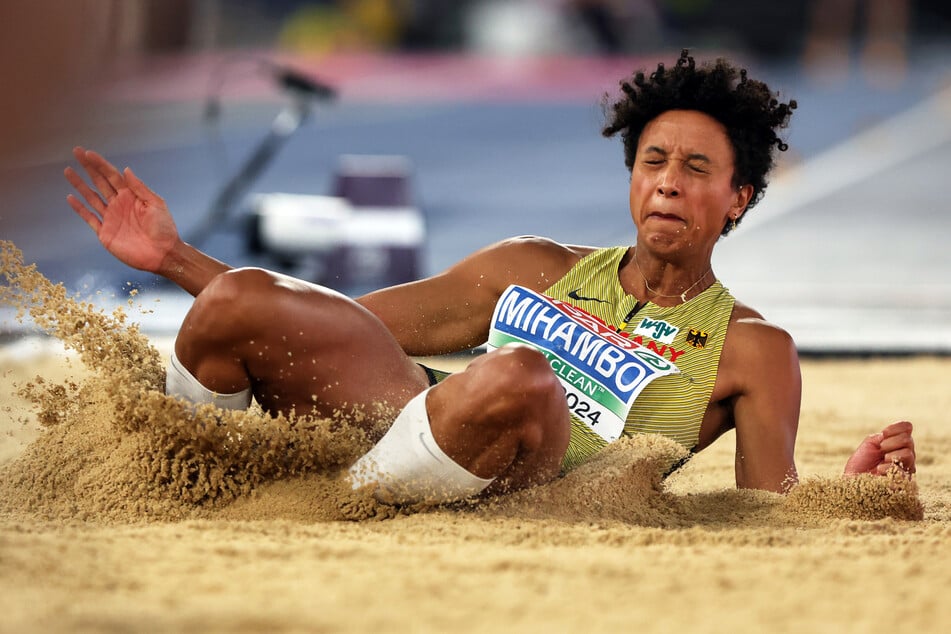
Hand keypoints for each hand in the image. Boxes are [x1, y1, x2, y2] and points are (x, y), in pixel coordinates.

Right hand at [65, 146, 180, 272]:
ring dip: (80, 184)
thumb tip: (125, 169)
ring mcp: (111, 218)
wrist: (163, 254)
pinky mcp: (105, 232)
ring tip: (68, 171)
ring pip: (91, 197)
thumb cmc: (164, 229)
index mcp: (132, 196)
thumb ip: (139, 187)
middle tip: (76, 152)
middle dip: (88, 167)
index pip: (113, 176)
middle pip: (100, 182)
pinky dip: (80, 208)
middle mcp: (119, 204)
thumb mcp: (156, 204)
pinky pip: (89, 218)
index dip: (100, 164)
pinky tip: (71, 197)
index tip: (88, 153)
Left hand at [844, 421, 915, 476]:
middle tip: (881, 449)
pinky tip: (880, 470)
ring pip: (909, 454)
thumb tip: (903, 431)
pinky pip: (903, 471)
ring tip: (881, 461)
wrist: (853, 483)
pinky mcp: (905, 484)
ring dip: (892, 454)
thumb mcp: (870, 444)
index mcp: (897, 443)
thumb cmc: (860, 464)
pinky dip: (889, 468)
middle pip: (908, 440)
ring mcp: (907, 469)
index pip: (907, 428)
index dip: (897, 428)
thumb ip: (885, 436)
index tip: (883, 433)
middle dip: (891, 442)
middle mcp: (906, 455)